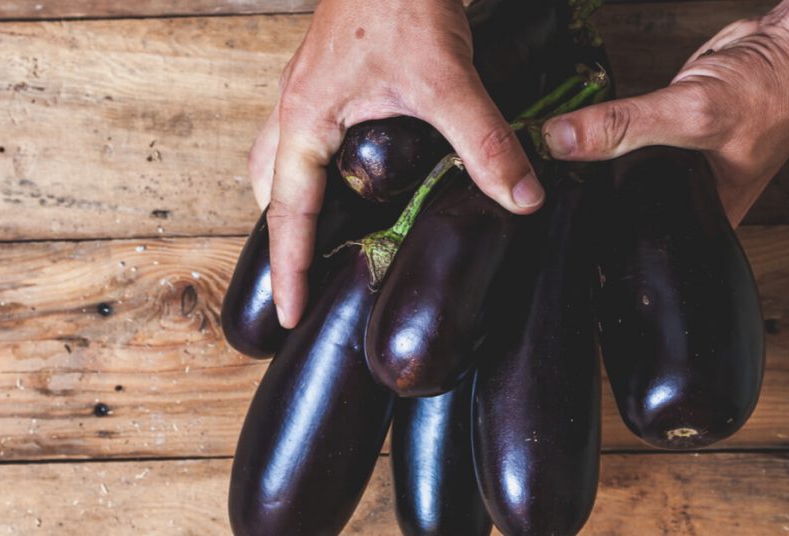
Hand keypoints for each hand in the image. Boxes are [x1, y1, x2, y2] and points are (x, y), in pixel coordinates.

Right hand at [249, 0, 543, 328]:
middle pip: (268, 188)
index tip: (287, 314)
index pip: (288, 214)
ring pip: (277, 157)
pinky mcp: (327, 73)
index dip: (290, 269)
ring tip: (320, 233)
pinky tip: (348, 169)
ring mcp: (306, 87)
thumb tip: (521, 199)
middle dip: (282, 236)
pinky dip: (310, 164)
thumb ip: (483, 143)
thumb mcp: (447, 79)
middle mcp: (294, 107)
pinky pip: (300, 131)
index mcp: (306, 120)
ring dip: (290, 198)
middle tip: (302, 276)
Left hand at [542, 0, 788, 226]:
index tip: (551, 221)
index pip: (637, 244)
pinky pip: (619, 143)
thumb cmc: (773, 93)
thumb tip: (562, 140)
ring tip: (556, 161)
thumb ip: (626, 127)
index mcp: (700, 219)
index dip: (596, 235)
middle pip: (621, 209)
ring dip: (590, 165)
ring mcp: (672, 169)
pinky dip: (601, 136)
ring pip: (616, 176)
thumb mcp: (694, 113)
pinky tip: (578, 135)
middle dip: (586, 198)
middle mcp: (683, 199)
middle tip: (544, 189)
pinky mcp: (660, 137)